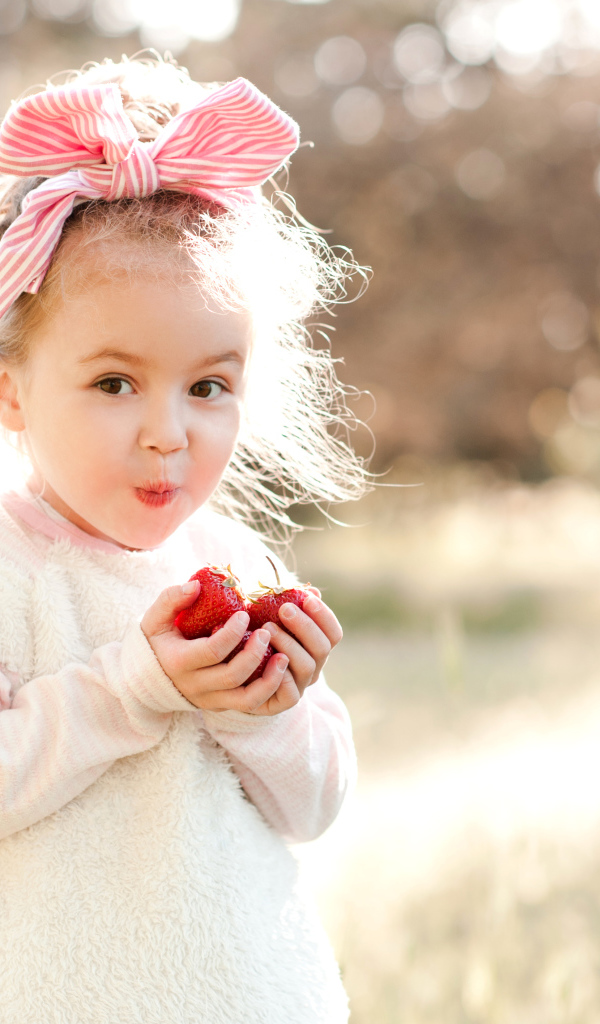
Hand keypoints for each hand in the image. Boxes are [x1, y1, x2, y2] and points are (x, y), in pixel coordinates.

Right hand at [141, 582, 294, 715]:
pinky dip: (268, 690)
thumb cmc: (155, 642)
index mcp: (179, 662)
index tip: (244, 615)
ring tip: (283, 656)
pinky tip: (279, 670)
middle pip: (233, 676)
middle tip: (267, 632)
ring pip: (246, 699)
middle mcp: (195, 686)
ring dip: (269, 679)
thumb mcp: (155, 619)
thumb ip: (171, 599)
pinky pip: (249, 705)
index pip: (212, 651)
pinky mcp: (221, 707)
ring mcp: (209, 700)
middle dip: (255, 653)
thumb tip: (196, 585)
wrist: (146, 679)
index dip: (233, 633)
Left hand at [262, 588, 342, 701]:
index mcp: (315, 647)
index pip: (333, 633)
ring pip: (306, 667)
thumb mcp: (269, 619)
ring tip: (267, 628)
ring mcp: (299, 686)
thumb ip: (288, 606)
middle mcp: (312, 667)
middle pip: (322, 648)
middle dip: (305, 626)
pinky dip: (281, 676)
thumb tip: (312, 590)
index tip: (307, 599)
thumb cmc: (254, 640)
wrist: (232, 678)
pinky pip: (290, 695)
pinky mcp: (281, 703)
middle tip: (284, 609)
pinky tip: (268, 659)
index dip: (324, 616)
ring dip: (289, 644)